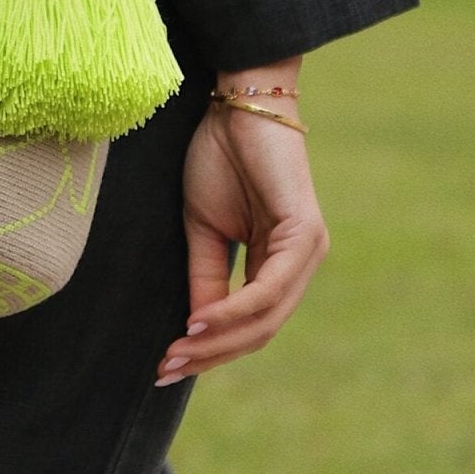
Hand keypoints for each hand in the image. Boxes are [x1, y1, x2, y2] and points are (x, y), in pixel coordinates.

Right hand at [156, 68, 327, 386]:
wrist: (236, 104)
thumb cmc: (220, 158)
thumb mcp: (204, 229)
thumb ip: (207, 278)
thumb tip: (194, 331)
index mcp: (281, 262)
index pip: (251, 323)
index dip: (210, 348)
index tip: (165, 365)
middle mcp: (302, 262)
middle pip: (260, 331)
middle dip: (211, 354)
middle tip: (165, 369)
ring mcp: (309, 251)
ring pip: (267, 318)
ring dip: (218, 339)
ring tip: (176, 350)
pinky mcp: (305, 235)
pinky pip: (268, 289)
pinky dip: (233, 309)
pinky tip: (198, 320)